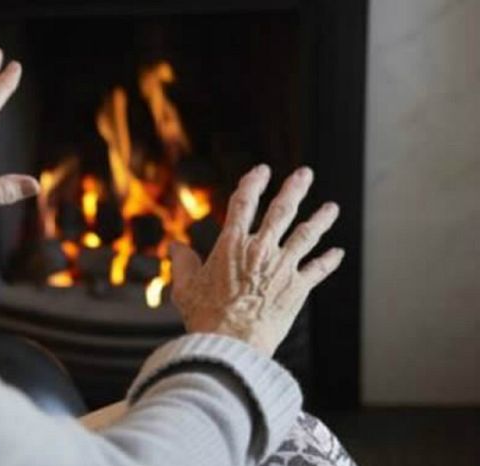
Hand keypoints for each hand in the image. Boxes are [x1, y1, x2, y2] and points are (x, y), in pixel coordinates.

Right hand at [169, 165, 343, 355]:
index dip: (253, 182)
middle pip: (282, 211)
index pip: (244, 203)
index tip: (261, 171)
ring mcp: (283, 267)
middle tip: (304, 175)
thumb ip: (182, 263)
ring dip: (321, 219)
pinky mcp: (298, 288)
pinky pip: (318, 269)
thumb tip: (175, 247)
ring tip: (331, 207)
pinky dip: (329, 260)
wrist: (232, 343)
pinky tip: (338, 252)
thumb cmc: (205, 317)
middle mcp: (261, 249)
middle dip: (294, 189)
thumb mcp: (185, 287)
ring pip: (307, 234)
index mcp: (232, 244)